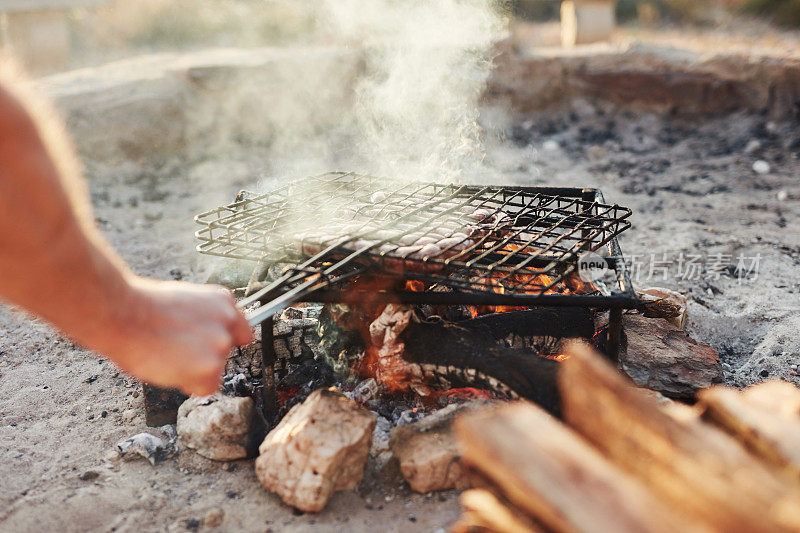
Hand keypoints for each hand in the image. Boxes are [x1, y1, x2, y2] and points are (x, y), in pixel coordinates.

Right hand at [100, 277, 253, 395]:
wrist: (122, 314)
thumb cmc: (141, 308)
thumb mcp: (184, 302)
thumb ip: (203, 318)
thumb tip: (203, 335)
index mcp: (222, 301)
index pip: (240, 331)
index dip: (221, 342)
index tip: (208, 348)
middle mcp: (227, 321)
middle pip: (225, 353)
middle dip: (204, 357)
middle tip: (175, 351)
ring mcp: (221, 344)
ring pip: (214, 371)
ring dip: (193, 371)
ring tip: (167, 355)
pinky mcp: (210, 367)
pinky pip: (206, 388)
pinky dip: (188, 384)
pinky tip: (169, 368)